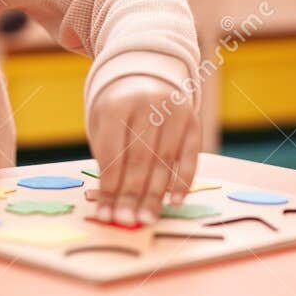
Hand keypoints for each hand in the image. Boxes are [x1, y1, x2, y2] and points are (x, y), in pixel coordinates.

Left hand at [86, 76, 198, 226]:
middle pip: (138, 158)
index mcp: (117, 104)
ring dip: (155, 194)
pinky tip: (175, 202)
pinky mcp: (193, 121)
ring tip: (146, 218)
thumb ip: (106, 159)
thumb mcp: (102, 124)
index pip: (112, 152)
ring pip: (164, 160)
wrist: (147, 75)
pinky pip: (190, 156)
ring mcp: (174, 111)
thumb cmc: (118, 110)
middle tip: (127, 221)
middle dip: (131, 194)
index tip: (106, 213)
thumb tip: (109, 202)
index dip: (109, 186)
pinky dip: (184, 181)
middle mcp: (147, 104)